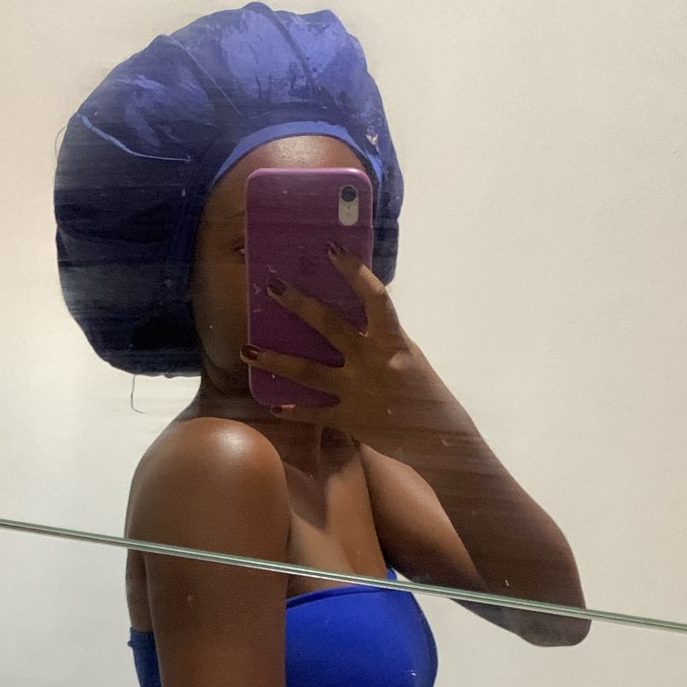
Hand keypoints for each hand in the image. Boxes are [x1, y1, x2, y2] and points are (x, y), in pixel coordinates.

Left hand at [240, 248, 450, 444]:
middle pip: (330, 327)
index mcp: (392, 341)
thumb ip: (383, 336)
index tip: (330, 249)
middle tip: (272, 285)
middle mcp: (372, 362)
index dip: (354, 271)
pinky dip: (293, 411)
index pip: (374, 297)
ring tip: (247, 351)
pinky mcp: (350, 419)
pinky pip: (314, 414)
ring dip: (275, 360)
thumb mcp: (409, 355)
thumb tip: (357, 312)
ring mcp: (357, 391)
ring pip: (308, 372)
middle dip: (299, 304)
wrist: (439, 437)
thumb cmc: (424, 391)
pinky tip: (273, 406)